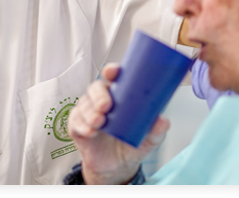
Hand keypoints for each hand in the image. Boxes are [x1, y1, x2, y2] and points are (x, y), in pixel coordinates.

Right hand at [68, 63, 169, 184]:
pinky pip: (75, 120)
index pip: (114, 77)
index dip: (111, 71)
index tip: (113, 72)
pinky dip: (82, 125)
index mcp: (120, 96)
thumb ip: (157, 130)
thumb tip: (163, 120)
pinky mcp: (78, 126)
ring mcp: (88, 112)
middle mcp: (102, 100)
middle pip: (96, 88)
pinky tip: (90, 131)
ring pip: (84, 104)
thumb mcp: (149, 139)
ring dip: (90, 112)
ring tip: (99, 122)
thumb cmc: (131, 145)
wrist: (117, 168)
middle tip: (106, 106)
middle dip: (99, 95)